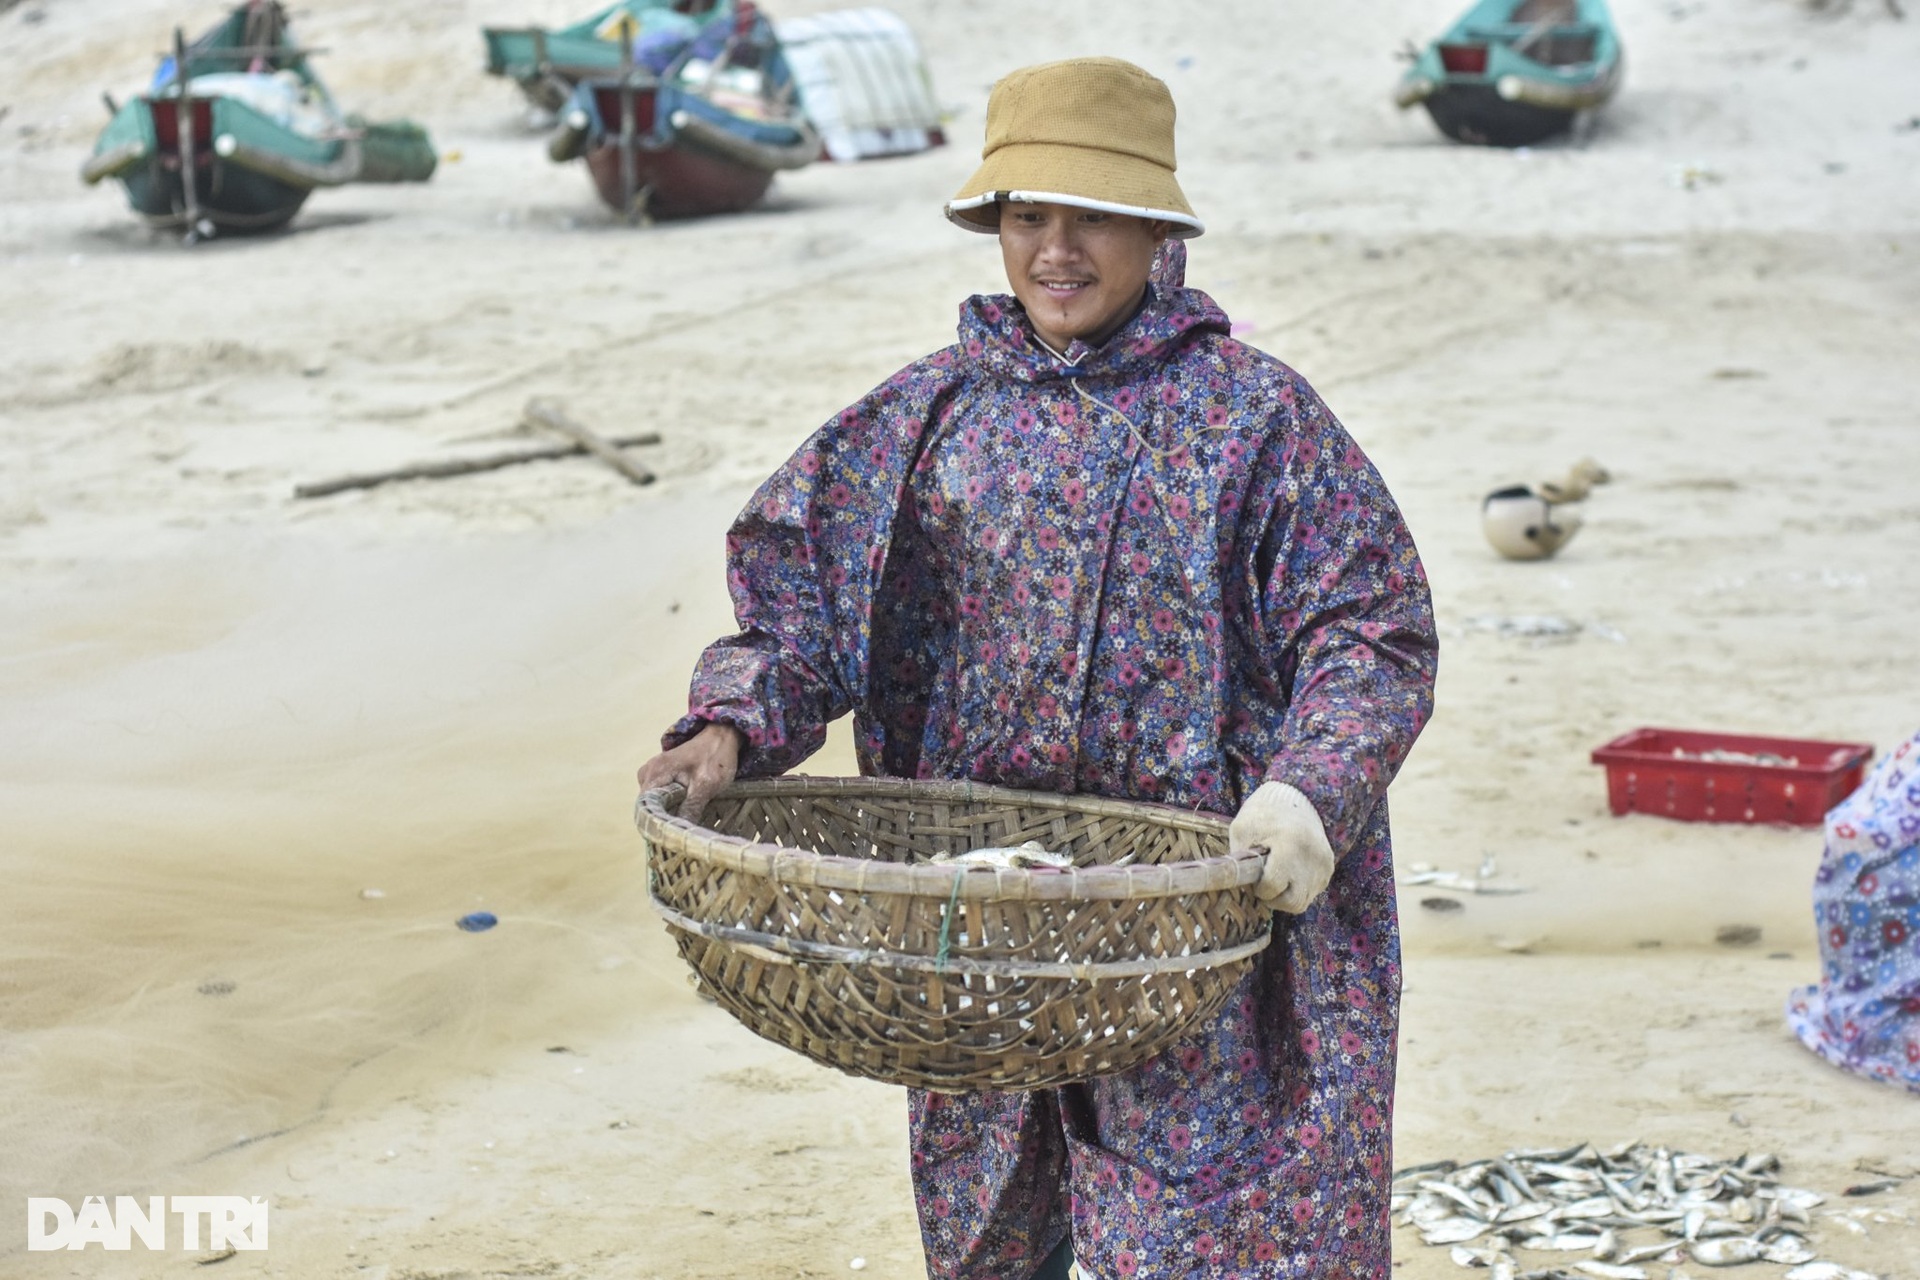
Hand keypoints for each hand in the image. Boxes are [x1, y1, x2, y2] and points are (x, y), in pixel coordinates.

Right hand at [637, 722, 742, 824]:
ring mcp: (652, 773)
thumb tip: (680, 834)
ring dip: (668, 813)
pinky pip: (660, 796)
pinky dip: (671, 805)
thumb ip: (691, 808)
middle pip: (648, 807)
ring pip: (655, 803)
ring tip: (687, 821)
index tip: (671, 837)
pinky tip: (686, 809)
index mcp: (655, 773)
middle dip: (663, 820)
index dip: (657, 825)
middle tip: (683, 832)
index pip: (645, 808)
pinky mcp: (660, 776)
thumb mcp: (706, 785)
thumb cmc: (715, 757)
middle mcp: (647, 772)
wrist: (721, 735)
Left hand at [1229, 781, 1334, 913]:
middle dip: (1274, 899)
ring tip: (1276, 878)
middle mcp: (1311, 856)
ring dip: (1286, 896)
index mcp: (1288, 844)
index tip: (1255, 878)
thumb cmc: (1263, 814)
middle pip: (1292, 902)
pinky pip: (1311, 891)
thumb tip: (1235, 887)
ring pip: (1303, 901)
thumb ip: (1238, 860)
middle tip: (1264, 885)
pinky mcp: (1328, 867)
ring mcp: (1323, 863)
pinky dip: (1297, 888)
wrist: (1295, 796)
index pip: (1273, 886)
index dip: (1259, 888)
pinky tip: (1289, 872)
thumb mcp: (1241, 830)